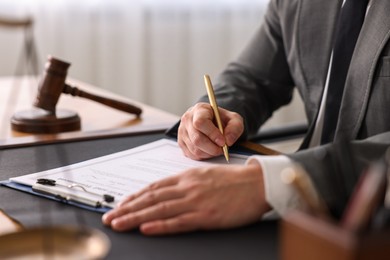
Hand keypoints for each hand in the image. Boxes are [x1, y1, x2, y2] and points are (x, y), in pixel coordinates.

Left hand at [102, 162, 270, 234]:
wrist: (256, 184)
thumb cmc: (233, 180)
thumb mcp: (206, 175)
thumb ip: (186, 182)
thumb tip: (169, 191)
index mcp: (187, 177)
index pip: (154, 187)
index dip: (134, 196)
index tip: (120, 204)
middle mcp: (187, 187)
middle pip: (151, 198)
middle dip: (127, 208)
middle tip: (109, 217)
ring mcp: (195, 202)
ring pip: (159, 210)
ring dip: (135, 217)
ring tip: (118, 224)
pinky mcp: (206, 216)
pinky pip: (178, 222)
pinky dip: (160, 226)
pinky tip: (146, 229)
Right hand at [178, 102, 243, 159]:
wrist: (212, 121)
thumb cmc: (221, 119)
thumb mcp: (233, 119)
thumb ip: (235, 127)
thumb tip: (228, 140)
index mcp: (199, 110)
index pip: (200, 123)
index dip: (212, 134)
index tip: (223, 141)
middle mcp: (187, 120)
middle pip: (197, 139)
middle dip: (213, 148)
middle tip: (222, 149)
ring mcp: (182, 132)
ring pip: (195, 149)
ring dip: (209, 153)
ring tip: (217, 149)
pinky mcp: (181, 143)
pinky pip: (192, 155)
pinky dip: (204, 156)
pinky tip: (210, 150)